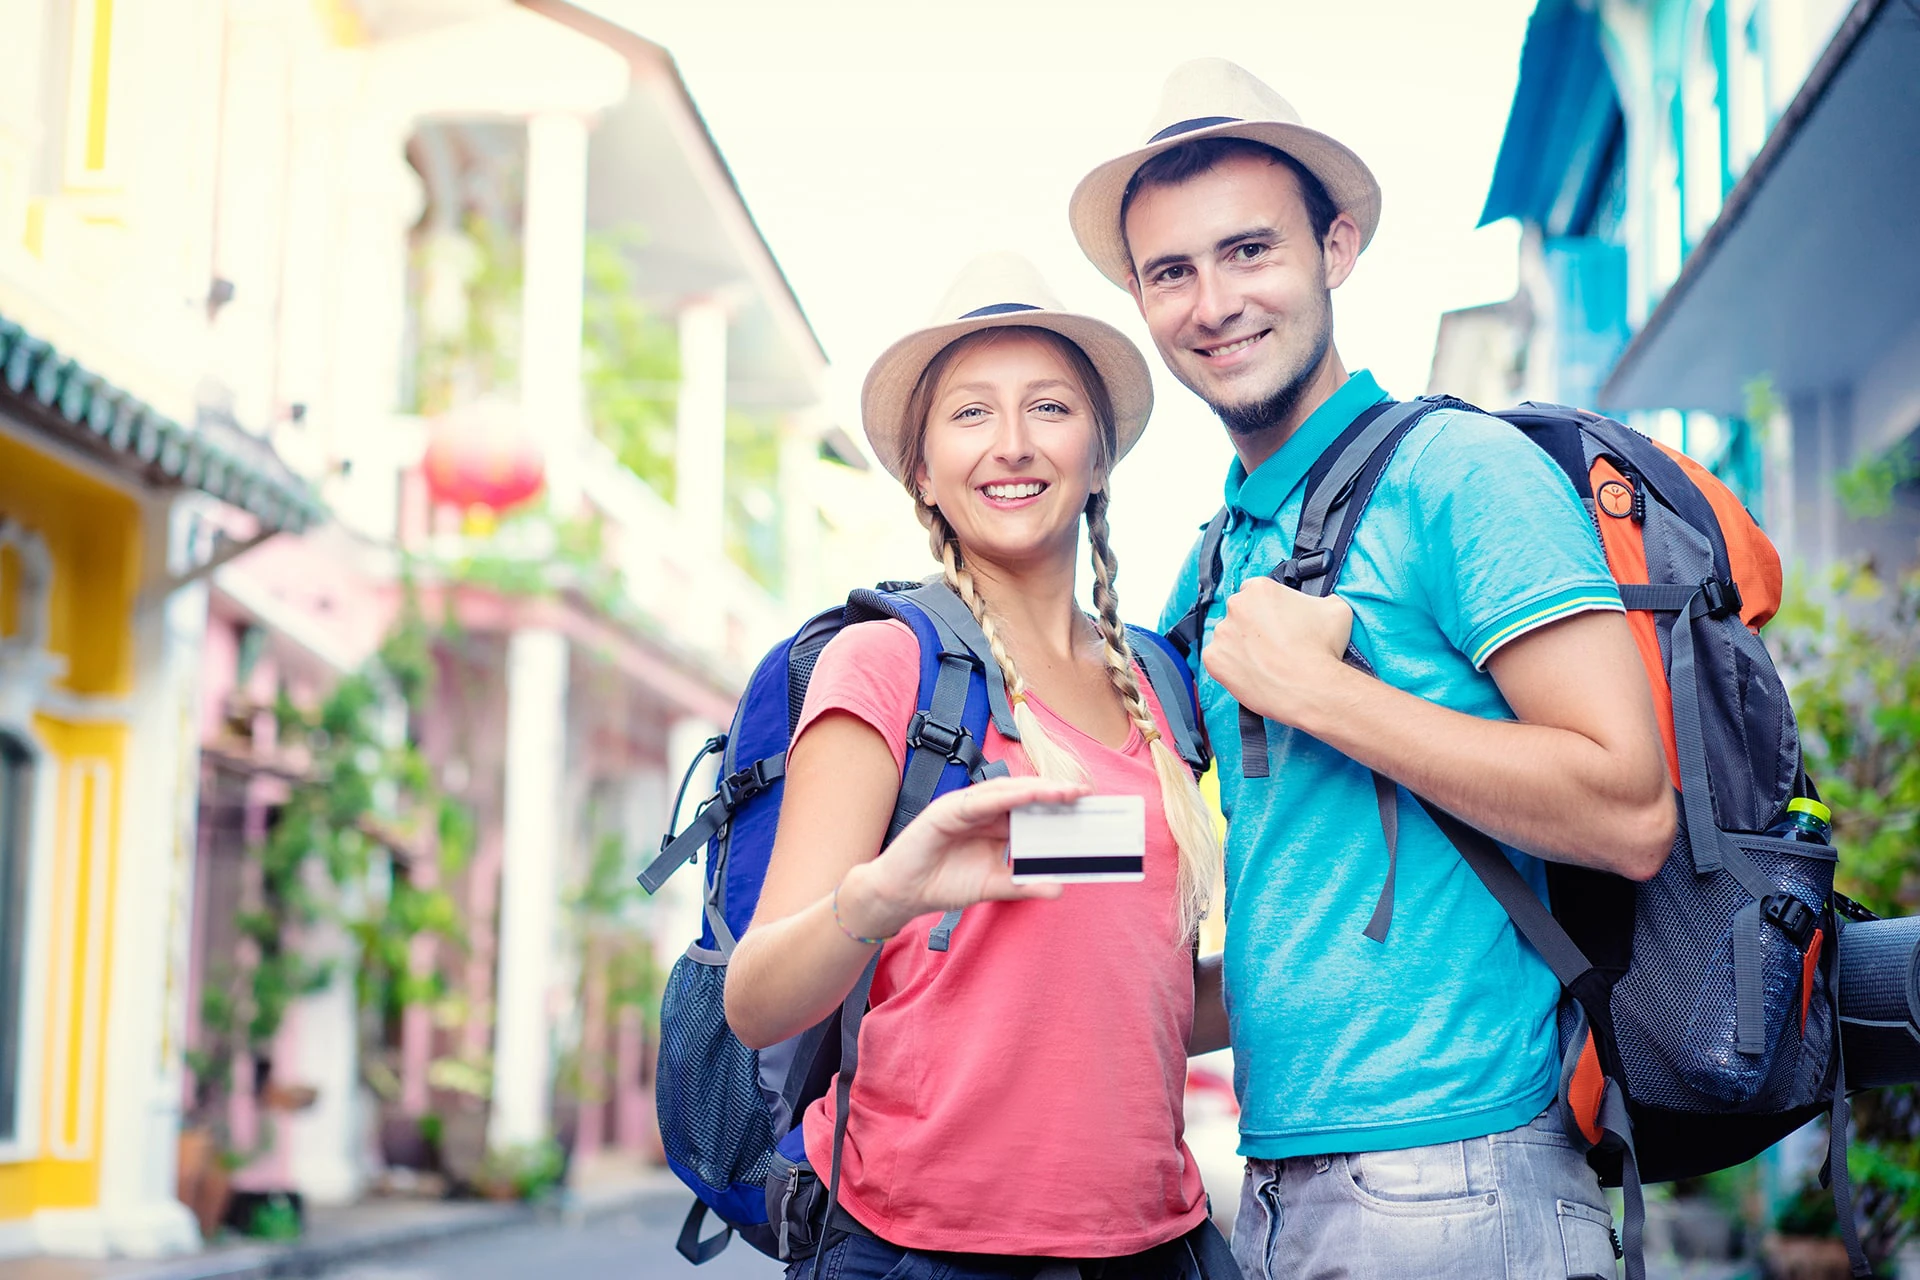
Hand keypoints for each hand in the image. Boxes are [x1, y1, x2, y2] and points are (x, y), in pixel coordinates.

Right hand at [837, 776, 1085, 938]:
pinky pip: (980, 800)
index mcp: (994, 825)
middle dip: (1053, 794)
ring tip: (1063, 792)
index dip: (1057, 806)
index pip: (1031, 810)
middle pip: (1023, 796)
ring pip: (1005, 792)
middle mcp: (982, 812)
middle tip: (1084, 796)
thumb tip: (1059, 888)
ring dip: (1035, 790)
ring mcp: (964, 807)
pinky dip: (1005, 796)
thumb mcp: (993, 887)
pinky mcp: (946, 810)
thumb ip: (1023, 885)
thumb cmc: (943, 884)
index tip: (1087, 808)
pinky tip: (1027, 796)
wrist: (901, 894)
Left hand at [1202, 577, 1353, 727]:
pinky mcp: (1214, 659)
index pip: (1256, 592)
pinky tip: (1252, 672)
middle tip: (1273, 644)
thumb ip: (1319, 600)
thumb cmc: (1323, 649)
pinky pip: (1217, 660)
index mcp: (1260, 589)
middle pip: (1240, 612)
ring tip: (1264, 661)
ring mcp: (1222, 633)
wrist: (1312, 688)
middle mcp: (1236, 606)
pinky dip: (1231, 666)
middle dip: (1254, 626)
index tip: (1277, 622)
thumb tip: (1319, 604)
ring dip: (1241, 645)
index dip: (1268, 608)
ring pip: (1228, 636)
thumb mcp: (1335, 608)